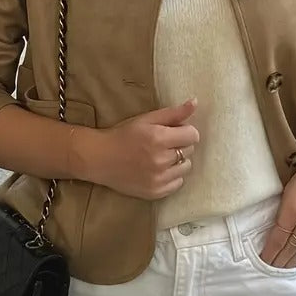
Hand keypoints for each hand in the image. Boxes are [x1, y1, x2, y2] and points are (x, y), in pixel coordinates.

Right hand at [76, 98, 199, 199]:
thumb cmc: (123, 135)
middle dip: (180, 145)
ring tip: (161, 157)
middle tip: (163, 143)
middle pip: (189, 150)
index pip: (193, 135)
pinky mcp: (155, 192)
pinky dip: (172, 176)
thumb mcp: (147, 119)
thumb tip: (195, 103)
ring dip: (178, 161)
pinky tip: (158, 170)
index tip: (175, 132)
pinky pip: (178, 183)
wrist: (100, 158)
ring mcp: (158, 179)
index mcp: (159, 138)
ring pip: (186, 167)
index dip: (186, 131)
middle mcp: (161, 160)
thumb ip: (173, 113)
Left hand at [259, 127, 295, 268]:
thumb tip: (276, 223)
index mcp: (293, 208)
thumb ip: (283, 206)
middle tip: (267, 271)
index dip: (269, 253)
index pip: (278, 238)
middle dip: (278, 262)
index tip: (260, 260)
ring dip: (291, 262)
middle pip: (290, 248)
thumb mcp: (291, 184)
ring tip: (281, 270)